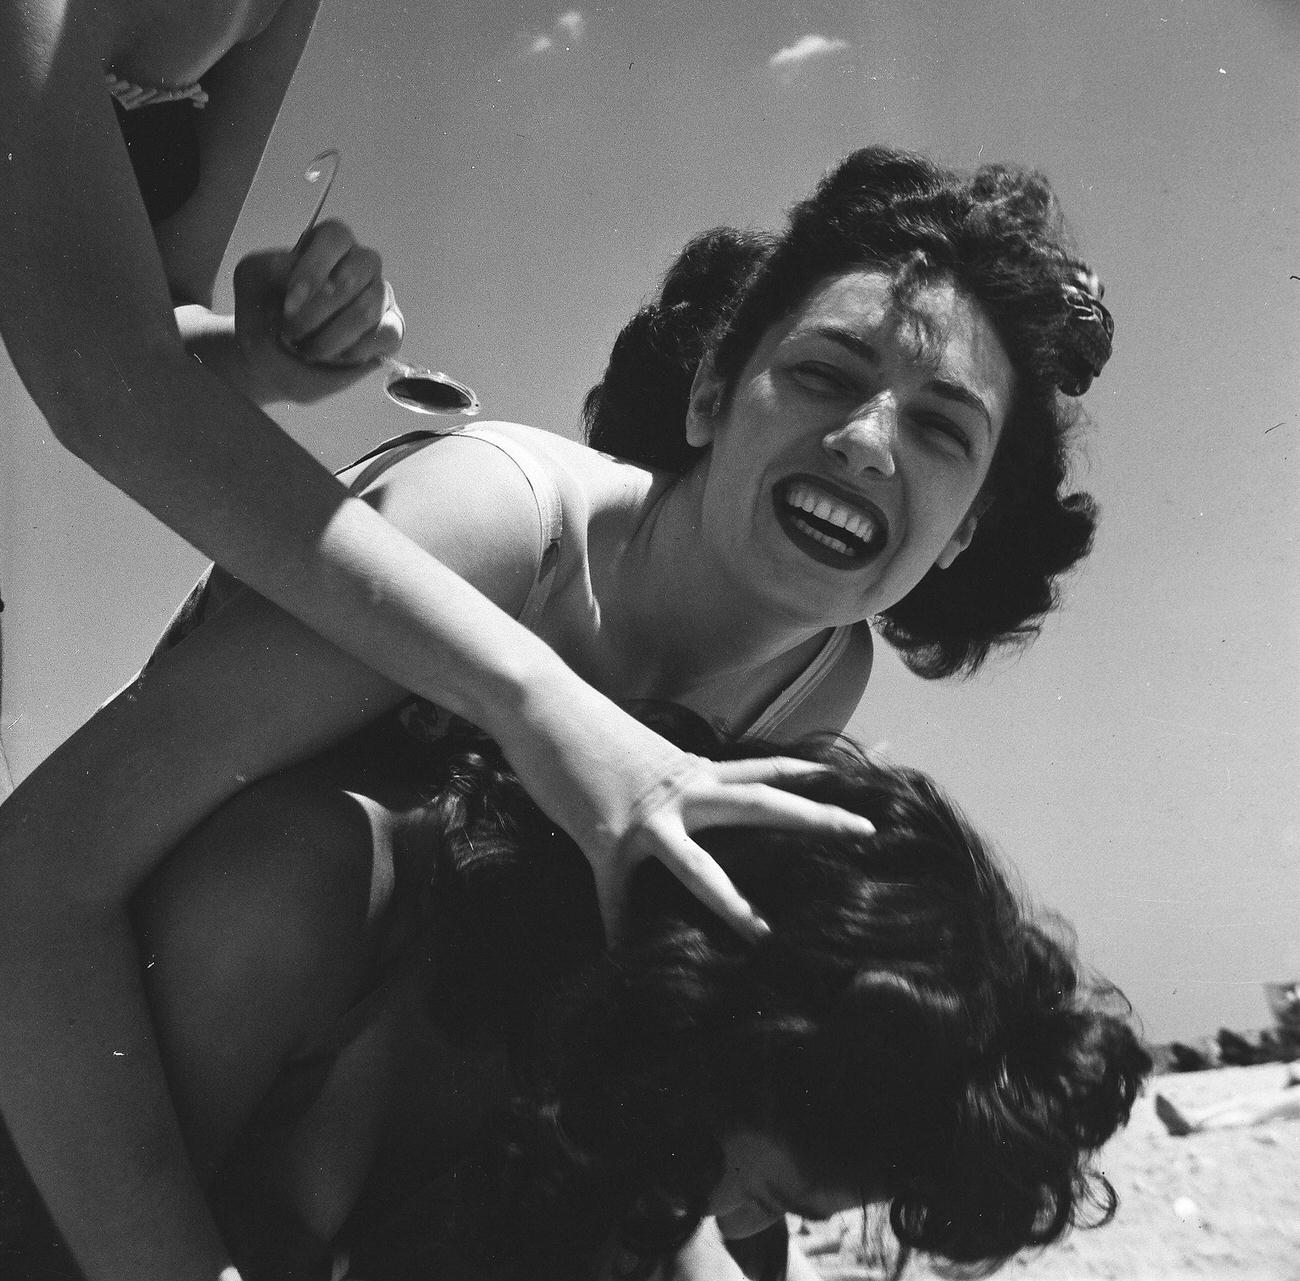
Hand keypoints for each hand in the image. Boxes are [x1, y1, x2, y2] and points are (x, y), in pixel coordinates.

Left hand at [278, 219, 403, 365]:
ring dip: (332, 335)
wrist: (270, 361)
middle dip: (319, 309)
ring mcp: (379, 297)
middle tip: (291, 333)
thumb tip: (296, 265)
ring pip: (369, 307)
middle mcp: (359, 265)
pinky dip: (355, 349)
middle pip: (357, 271)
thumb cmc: (264, 315)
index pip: (336, 237)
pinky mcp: (391, 330)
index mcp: (327, 245)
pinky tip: (334, 357)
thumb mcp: (251, 281)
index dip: (314, 268)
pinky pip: (386, 334)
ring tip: (307, 350)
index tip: (289, 304)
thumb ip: (271, 265)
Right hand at [593, 748, 876, 944]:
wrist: (542, 707)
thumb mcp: (644, 751)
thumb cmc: (588, 729)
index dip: (807, 775)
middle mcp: (682, 793)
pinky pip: (616, 897)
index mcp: (692, 771)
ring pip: (697, 866)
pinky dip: (619, 928)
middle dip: (814, 819)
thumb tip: (683, 796)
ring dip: (730, 902)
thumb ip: (671, 779)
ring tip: (763, 935)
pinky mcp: (605, 839)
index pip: (762, 771)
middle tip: (865, 830)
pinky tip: (624, 957)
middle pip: (760, 805)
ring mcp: (645, 819)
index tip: (848, 783)